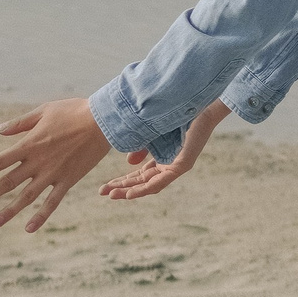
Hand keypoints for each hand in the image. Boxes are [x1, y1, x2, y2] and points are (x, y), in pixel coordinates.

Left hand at [0, 98, 111, 231]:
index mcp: (28, 145)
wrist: (104, 121)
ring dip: (9, 211)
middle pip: (7, 182)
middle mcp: (37, 162)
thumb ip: (20, 124)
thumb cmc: (74, 111)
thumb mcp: (43, 111)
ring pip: (26, 197)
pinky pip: (53, 202)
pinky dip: (41, 216)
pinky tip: (29, 229)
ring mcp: (53, 173)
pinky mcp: (68, 180)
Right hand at [101, 101, 230, 201]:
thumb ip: (141, 148)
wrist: (195, 101)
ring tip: (112, 195)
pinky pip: (161, 181)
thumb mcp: (153, 133)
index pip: (140, 175)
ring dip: (130, 191)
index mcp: (163, 157)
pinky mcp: (182, 164)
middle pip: (143, 182)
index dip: (122, 181)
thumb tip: (129, 163)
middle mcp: (169, 164)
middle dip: (121, 187)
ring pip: (150, 185)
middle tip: (102, 192)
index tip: (105, 186)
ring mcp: (176, 166)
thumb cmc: (177, 114)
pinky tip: (131, 193)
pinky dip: (144, 188)